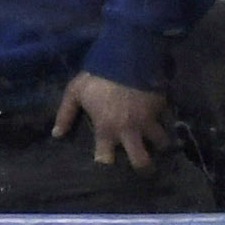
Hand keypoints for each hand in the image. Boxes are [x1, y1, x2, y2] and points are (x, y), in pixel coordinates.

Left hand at [53, 72, 169, 169]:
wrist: (126, 57)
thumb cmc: (98, 77)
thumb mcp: (75, 93)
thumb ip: (66, 114)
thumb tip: (57, 134)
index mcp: (107, 129)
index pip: (106, 160)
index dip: (106, 163)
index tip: (107, 161)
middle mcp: (129, 131)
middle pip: (141, 161)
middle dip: (143, 167)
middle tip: (142, 164)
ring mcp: (148, 121)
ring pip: (161, 143)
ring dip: (158, 143)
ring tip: (156, 141)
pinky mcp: (161, 109)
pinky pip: (167, 122)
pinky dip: (165, 123)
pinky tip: (162, 121)